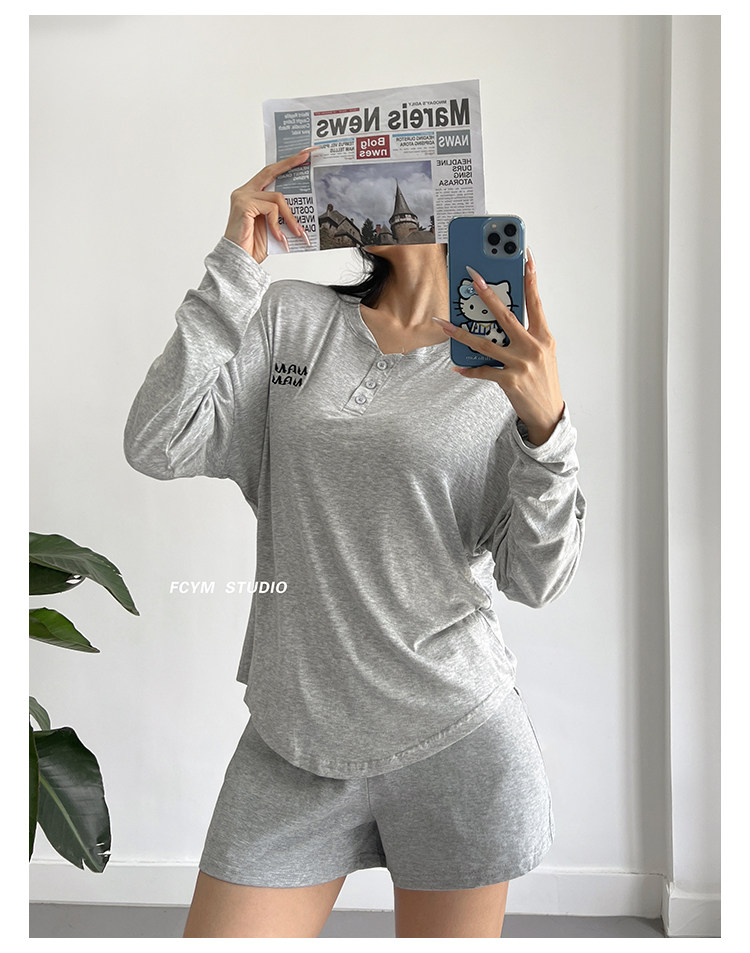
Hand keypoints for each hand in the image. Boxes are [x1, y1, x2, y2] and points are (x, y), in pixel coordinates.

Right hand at [224, 148, 317, 262]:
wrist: (239, 261)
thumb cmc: (252, 246)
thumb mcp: (272, 225)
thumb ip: (280, 213)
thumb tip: (299, 207)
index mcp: (250, 194)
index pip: (269, 174)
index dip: (285, 164)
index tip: (301, 155)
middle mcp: (244, 192)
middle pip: (271, 172)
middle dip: (290, 163)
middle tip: (306, 157)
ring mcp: (243, 197)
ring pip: (277, 197)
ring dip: (290, 217)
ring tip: (296, 232)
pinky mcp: (244, 205)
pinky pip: (271, 209)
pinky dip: (278, 225)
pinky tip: (279, 237)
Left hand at [433, 248, 564, 445]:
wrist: (548, 413)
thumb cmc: (543, 380)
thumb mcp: (543, 352)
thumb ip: (527, 334)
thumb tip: (500, 318)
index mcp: (543, 336)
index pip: (535, 301)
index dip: (530, 278)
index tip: (525, 257)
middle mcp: (533, 347)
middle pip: (506, 315)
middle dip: (487, 295)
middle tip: (473, 278)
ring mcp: (521, 364)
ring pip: (486, 343)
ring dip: (461, 333)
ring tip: (444, 324)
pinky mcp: (510, 380)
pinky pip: (483, 371)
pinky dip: (469, 369)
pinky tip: (456, 366)